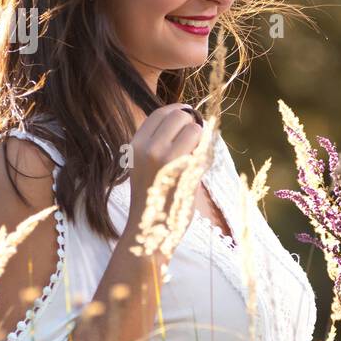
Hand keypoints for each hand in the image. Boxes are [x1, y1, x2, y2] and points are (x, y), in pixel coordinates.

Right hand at [124, 104, 204, 231]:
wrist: (149, 229)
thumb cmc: (151, 195)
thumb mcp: (142, 163)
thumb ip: (157, 140)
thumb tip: (182, 116)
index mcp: (136, 145)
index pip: (160, 113)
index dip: (177, 111)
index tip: (187, 116)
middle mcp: (150, 149)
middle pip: (180, 116)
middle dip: (191, 124)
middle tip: (193, 139)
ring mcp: (168, 161)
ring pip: (195, 130)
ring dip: (200, 140)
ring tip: (194, 156)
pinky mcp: (186, 174)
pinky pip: (203, 152)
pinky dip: (204, 158)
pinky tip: (196, 171)